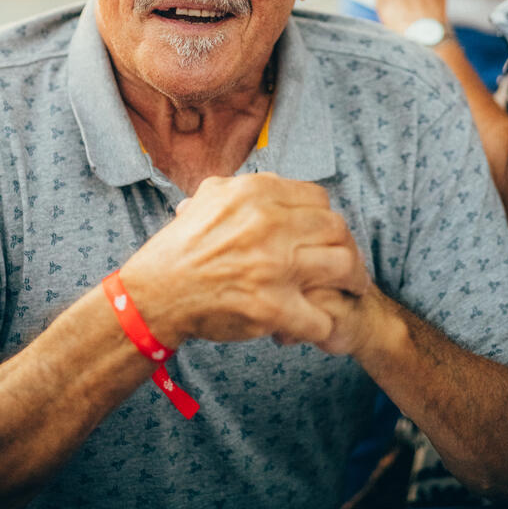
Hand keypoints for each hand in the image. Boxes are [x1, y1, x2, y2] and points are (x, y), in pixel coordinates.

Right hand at [122, 172, 369, 352]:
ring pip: (342, 267)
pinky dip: (326, 324)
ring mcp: (274, 266)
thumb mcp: (208, 197)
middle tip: (350, 264)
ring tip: (352, 290)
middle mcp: (269, 223)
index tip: (327, 234)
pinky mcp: (273, 307)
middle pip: (338, 229)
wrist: (154, 293)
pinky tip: (321, 325)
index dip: (328, 218)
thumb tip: (274, 183)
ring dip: (352, 281)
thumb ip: (245, 186)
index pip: (320, 199)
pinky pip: (322, 316)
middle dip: (350, 248)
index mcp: (257, 193)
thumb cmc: (180, 248)